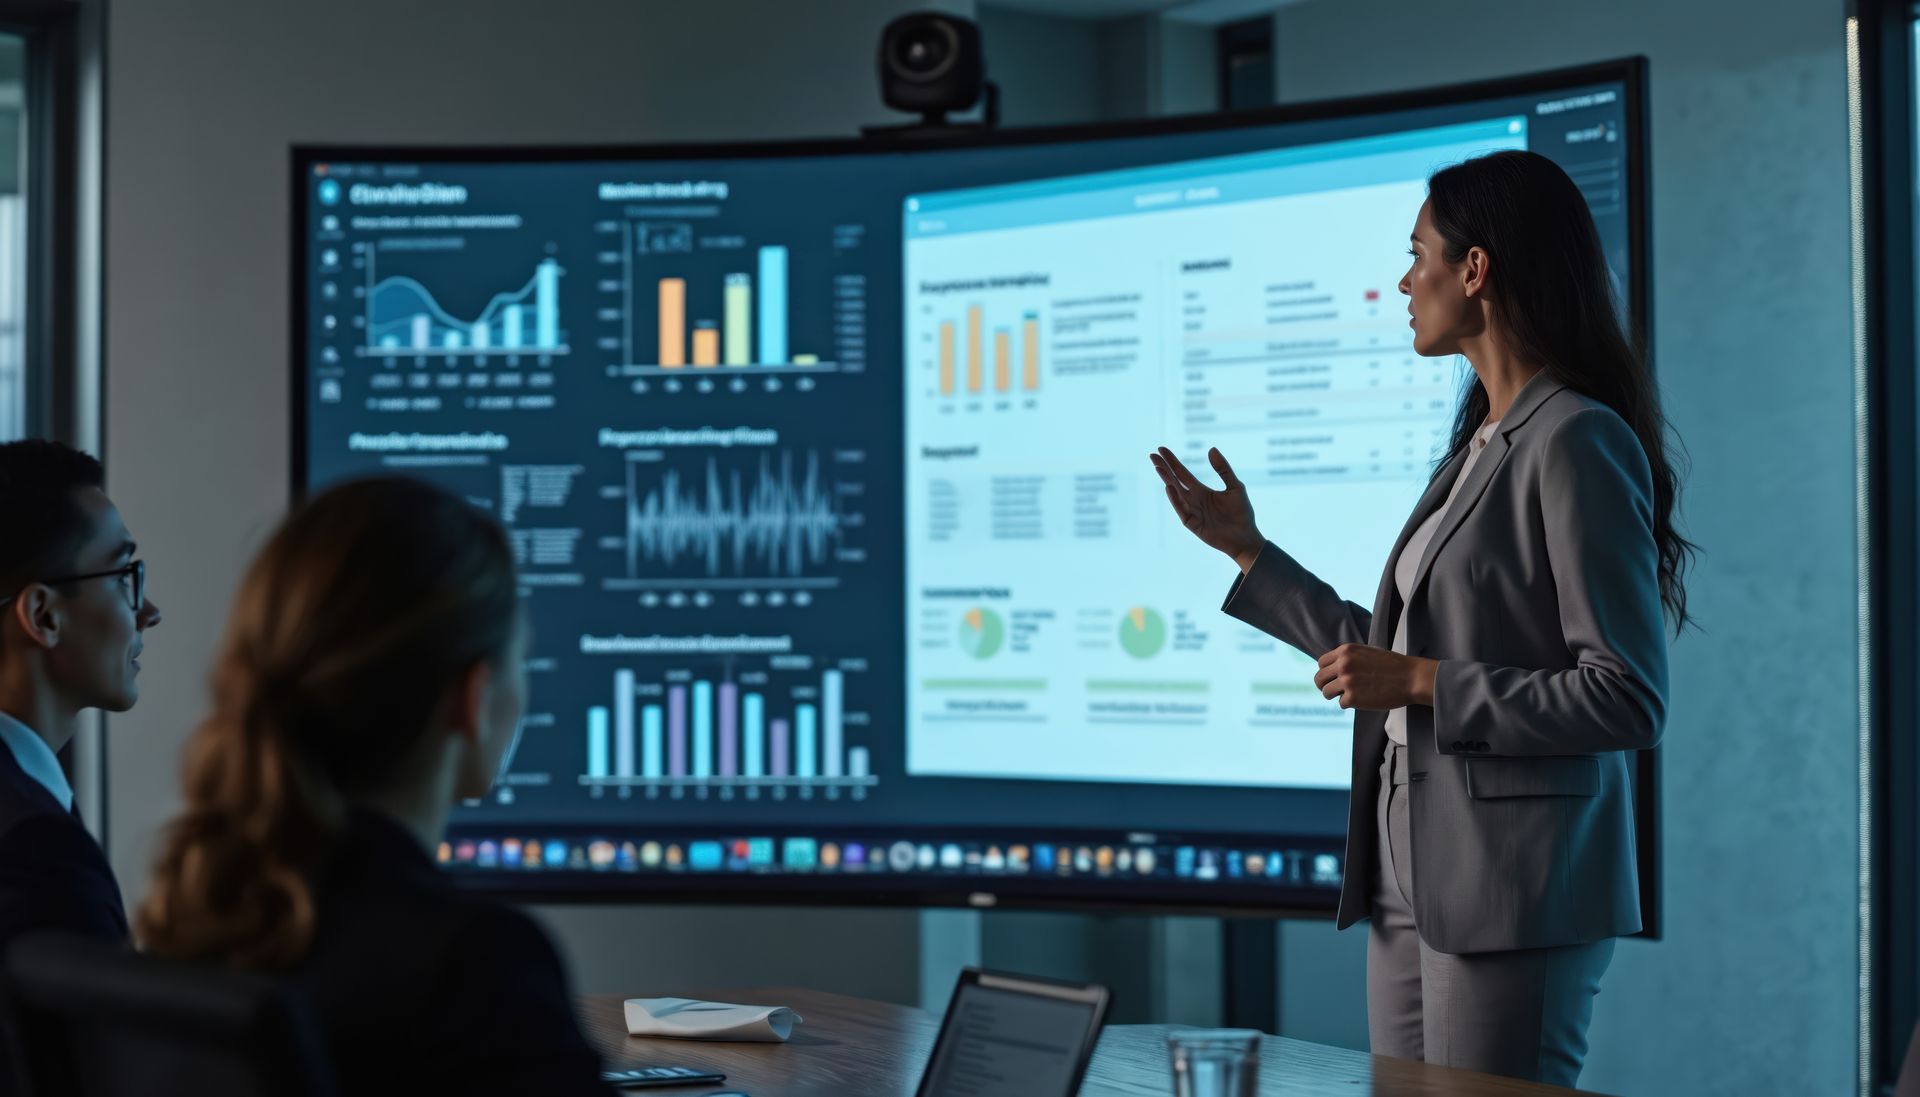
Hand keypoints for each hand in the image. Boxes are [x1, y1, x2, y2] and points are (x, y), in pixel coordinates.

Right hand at [1149, 446, 1263, 570]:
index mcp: (1202, 491)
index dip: (1172, 461)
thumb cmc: (1242, 514)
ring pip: (1176, 493)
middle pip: (1175, 481)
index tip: (1162, 449)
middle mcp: (1194, 500)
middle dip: (1164, 468)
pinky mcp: (1192, 524)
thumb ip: (1223, 469)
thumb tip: (1211, 449)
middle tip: (1152, 455)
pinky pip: (1181, 509)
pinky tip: (1169, 487)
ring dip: (1167, 480)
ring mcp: (1191, 512)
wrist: (1246, 537)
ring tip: (1158, 467)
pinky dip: (1175, 499)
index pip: (1183, 473)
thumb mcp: (1235, 487)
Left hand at [1313, 644, 1437, 710]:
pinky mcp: (1352, 698)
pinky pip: (1341, 704)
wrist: (1411, 678)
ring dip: (1335, 696)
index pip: (1321, 663)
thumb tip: (1333, 667)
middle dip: (1325, 685)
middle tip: (1334, 691)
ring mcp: (1347, 681)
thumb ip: (1349, 658)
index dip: (1326, 672)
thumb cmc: (1393, 666)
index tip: (1332, 678)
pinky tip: (1363, 700)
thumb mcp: (1367, 652)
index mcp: (1346, 651)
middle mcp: (1343, 664)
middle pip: (1319, 679)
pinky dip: (1350, 704)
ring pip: (1326, 692)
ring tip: (1349, 696)